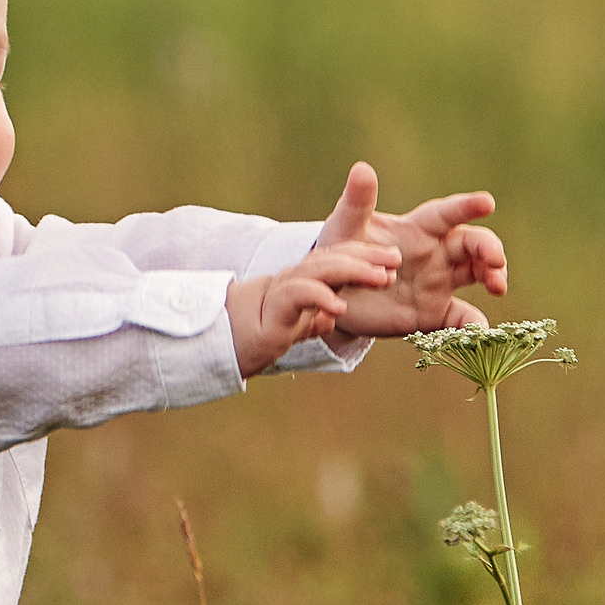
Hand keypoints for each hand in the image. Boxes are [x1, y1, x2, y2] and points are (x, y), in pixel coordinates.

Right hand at [225, 239, 399, 376]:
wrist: (208, 347)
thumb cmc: (246, 338)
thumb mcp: (288, 330)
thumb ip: (308, 323)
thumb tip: (329, 320)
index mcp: (299, 285)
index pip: (334, 262)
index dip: (363, 257)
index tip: (393, 260)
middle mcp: (290, 282)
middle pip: (331, 259)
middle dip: (365, 257)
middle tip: (396, 259)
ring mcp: (279, 294)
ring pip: (317, 272)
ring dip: (352, 271)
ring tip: (381, 277)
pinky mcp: (269, 313)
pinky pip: (296, 297)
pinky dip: (318, 298)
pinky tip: (340, 307)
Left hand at [313, 162, 507, 337]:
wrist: (334, 296)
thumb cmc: (342, 251)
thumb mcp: (345, 228)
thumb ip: (357, 203)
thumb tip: (362, 168)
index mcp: (418, 229)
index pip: (446, 215)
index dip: (466, 207)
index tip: (487, 202)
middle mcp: (436, 253)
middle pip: (471, 244)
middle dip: (488, 248)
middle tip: (495, 259)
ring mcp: (438, 283)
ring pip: (477, 274)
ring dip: (492, 276)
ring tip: (498, 285)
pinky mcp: (433, 313)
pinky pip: (459, 318)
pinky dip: (471, 324)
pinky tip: (478, 330)